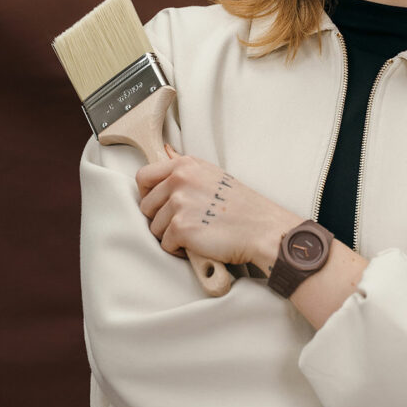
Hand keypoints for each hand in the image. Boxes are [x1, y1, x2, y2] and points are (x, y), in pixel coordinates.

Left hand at [136, 145, 300, 269]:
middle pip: (146, 206)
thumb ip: (185, 171)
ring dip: (171, 236)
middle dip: (161, 219)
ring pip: (154, 228)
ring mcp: (179, 203)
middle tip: (184, 224)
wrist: (263, 229)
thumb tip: (164, 156)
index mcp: (186, 165)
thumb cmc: (243, 206)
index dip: (148, 195)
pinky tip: (198, 245)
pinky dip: (179, 250)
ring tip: (196, 234)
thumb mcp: (213, 176)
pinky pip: (165, 244)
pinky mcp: (181, 228)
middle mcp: (179, 180)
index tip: (159, 205)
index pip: (143, 177)